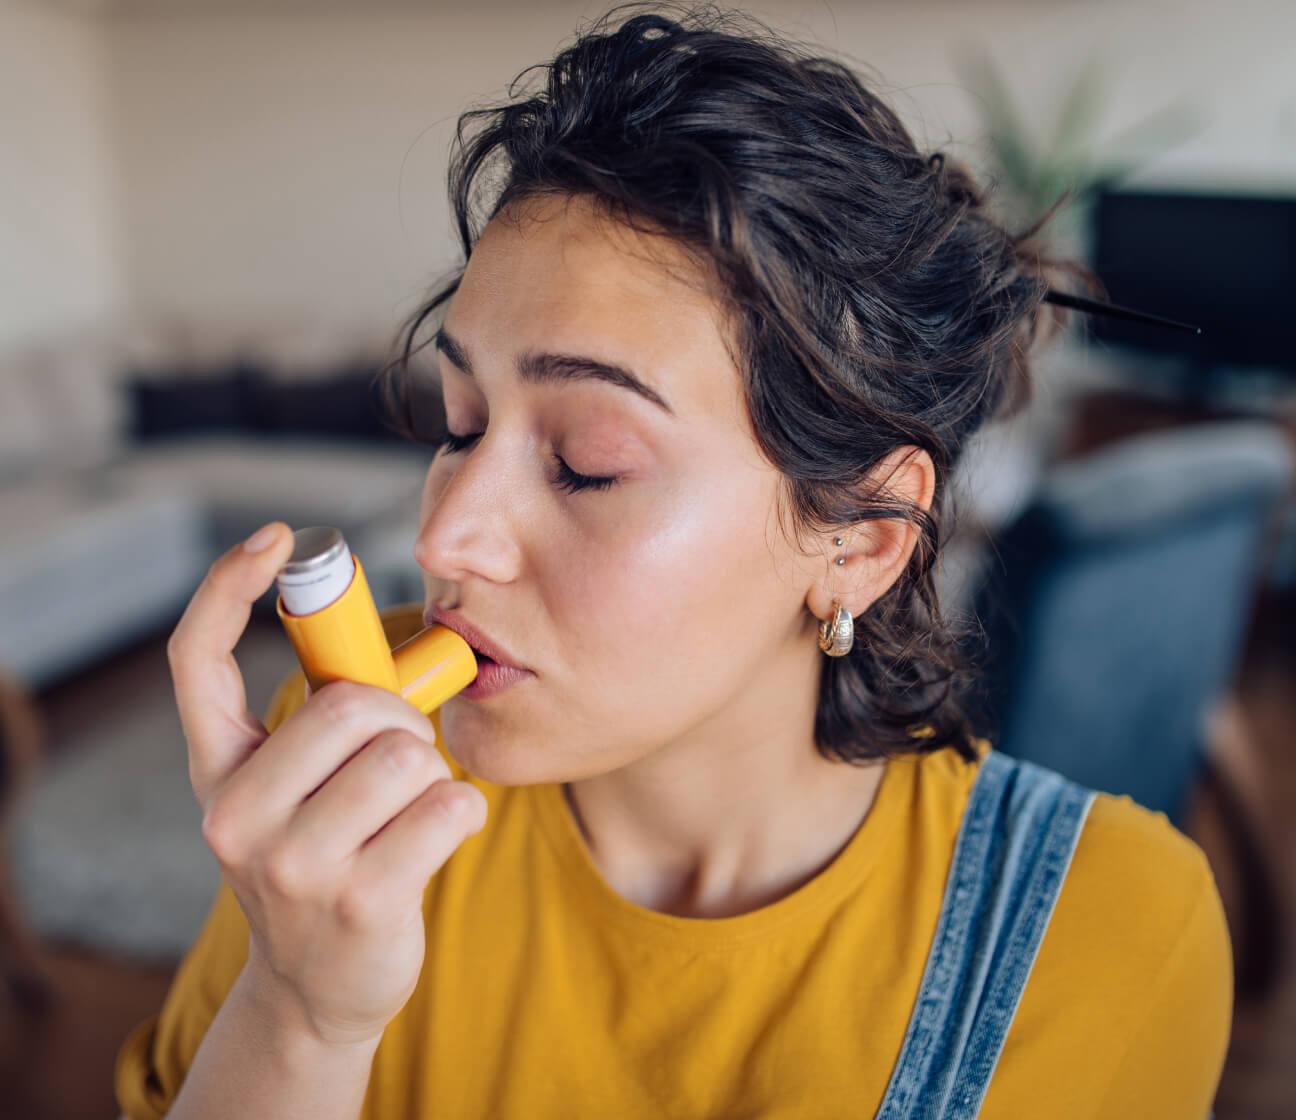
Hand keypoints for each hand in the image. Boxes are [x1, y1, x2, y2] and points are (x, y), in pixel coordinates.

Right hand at [166, 521, 486, 1046]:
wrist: (321, 987)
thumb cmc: (324, 860)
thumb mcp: (294, 796)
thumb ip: (321, 727)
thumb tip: (402, 644)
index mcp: (217, 773)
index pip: (197, 661)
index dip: (228, 587)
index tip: (278, 539)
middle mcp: (234, 816)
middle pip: (351, 707)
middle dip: (399, 721)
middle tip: (398, 758)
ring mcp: (292, 866)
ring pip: (406, 757)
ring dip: (431, 773)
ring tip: (409, 810)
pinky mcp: (359, 901)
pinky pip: (449, 806)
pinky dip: (461, 813)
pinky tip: (432, 842)